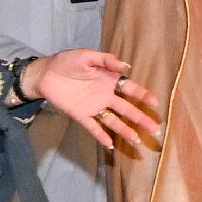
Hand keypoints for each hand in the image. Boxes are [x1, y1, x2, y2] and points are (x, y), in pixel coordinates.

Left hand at [33, 48, 162, 150]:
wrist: (45, 73)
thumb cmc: (67, 61)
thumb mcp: (87, 56)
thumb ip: (106, 60)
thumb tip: (127, 66)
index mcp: (109, 80)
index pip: (130, 89)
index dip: (143, 95)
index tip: (155, 103)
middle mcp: (105, 95)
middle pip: (127, 108)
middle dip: (141, 118)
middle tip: (155, 129)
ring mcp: (94, 107)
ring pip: (113, 120)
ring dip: (125, 130)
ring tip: (137, 140)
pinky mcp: (81, 115)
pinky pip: (93, 127)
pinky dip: (102, 135)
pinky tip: (111, 145)